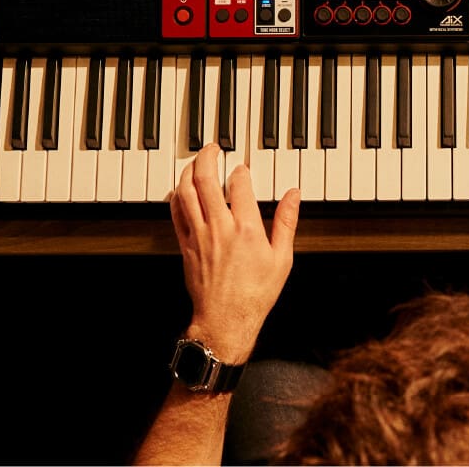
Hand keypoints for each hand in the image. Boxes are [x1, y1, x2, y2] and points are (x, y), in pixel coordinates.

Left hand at [169, 144, 299, 362]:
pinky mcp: (185, 245)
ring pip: (186, 192)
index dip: (240, 170)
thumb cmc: (255, 294)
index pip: (239, 184)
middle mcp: (219, 227)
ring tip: (195, 161)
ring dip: (188, 171)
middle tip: (212, 148)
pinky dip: (176, 196)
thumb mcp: (282, 258)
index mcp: (246, 228)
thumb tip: (293, 196)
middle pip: (206, 179)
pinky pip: (175, 213)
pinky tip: (181, 189)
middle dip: (208, 157)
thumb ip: (286, 222)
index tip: (242, 167)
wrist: (226, 320)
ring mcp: (199, 235)